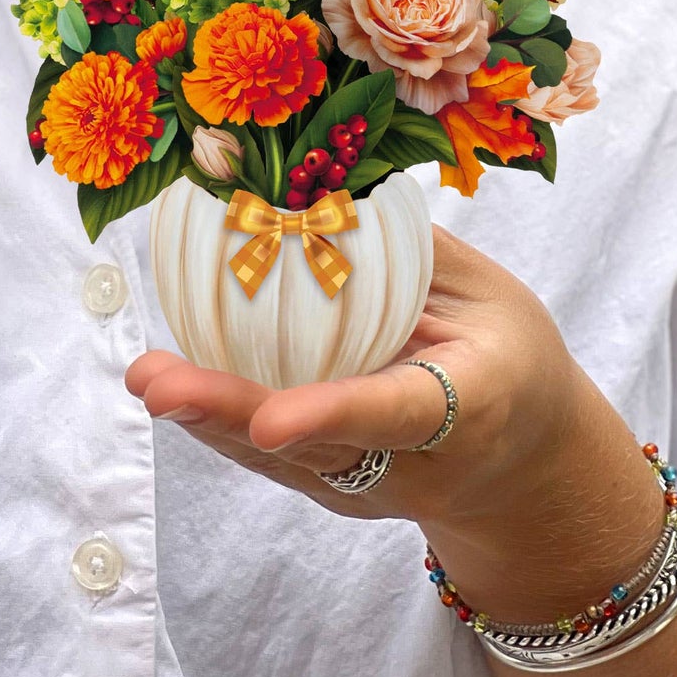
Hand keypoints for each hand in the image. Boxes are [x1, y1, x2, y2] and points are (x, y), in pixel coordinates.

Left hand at [126, 226, 659, 612]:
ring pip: (282, 461)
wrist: (529, 467)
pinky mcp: (337, 489)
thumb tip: (328, 186)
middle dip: (233, 415)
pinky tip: (171, 384)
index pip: (393, 412)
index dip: (331, 413)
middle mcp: (415, 464)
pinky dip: (221, 422)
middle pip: (316, 447)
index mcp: (469, 407)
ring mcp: (372, 488)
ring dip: (209, 419)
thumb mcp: (492, 296)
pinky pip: (272, 459)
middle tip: (159, 385)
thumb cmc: (511, 356)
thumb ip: (415, 254)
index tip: (270, 423)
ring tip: (147, 377)